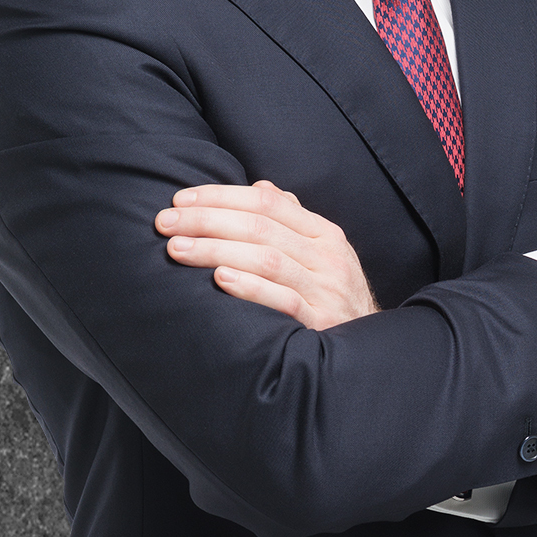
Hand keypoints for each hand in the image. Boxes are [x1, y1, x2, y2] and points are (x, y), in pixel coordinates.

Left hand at [158, 179, 376, 330]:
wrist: (370, 348)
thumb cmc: (333, 297)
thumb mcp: (321, 254)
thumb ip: (291, 221)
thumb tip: (260, 187)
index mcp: (323, 233)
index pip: (268, 202)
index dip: (222, 196)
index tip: (181, 199)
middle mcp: (327, 256)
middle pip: (260, 227)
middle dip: (207, 220)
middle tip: (166, 222)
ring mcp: (325, 289)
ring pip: (266, 259)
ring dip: (216, 250)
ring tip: (177, 248)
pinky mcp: (320, 322)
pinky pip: (282, 300)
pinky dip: (249, 287)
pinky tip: (219, 279)